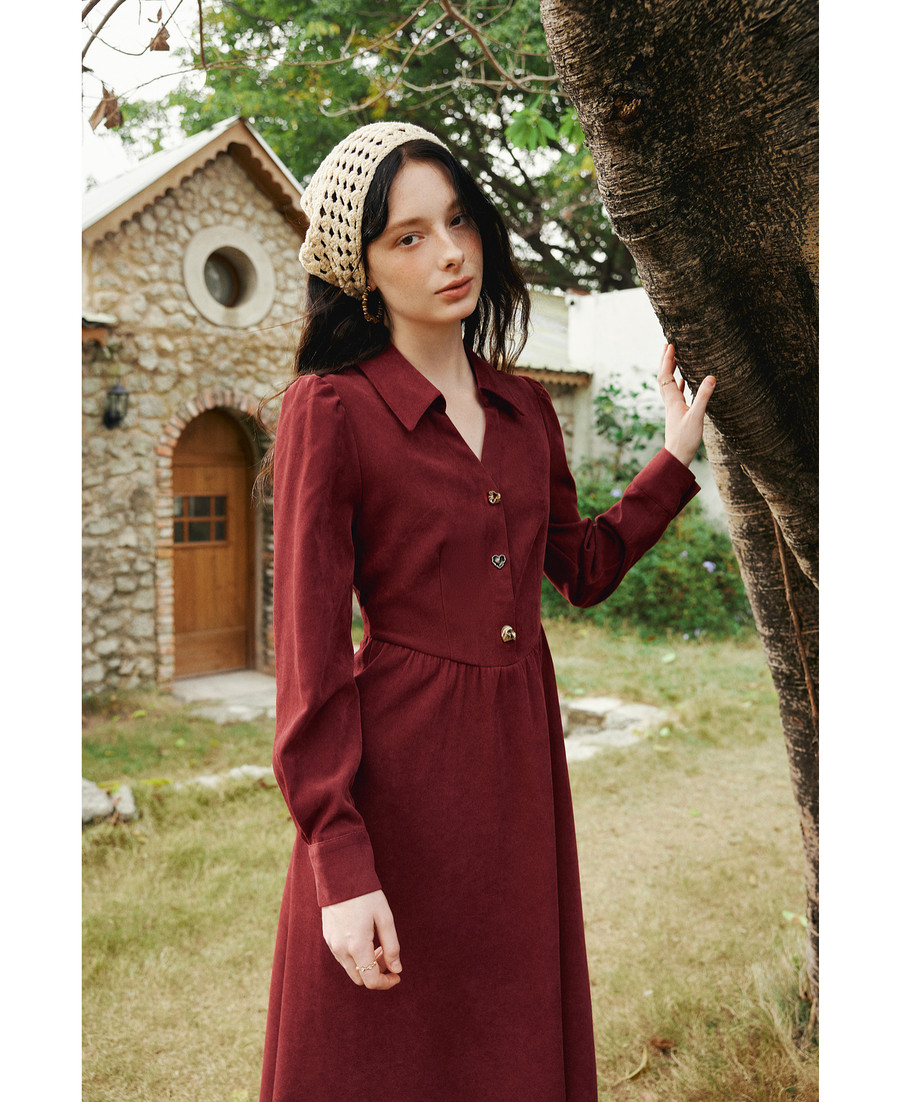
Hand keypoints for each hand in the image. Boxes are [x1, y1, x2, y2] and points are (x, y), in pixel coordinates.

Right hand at [321, 889, 401, 989]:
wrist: (340, 876)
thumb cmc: (367, 895)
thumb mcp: (385, 918)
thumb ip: (392, 946)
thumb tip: (396, 969)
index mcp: (357, 946)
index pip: (371, 980)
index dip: (386, 983)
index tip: (397, 975)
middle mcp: (341, 949)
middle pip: (360, 978)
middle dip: (376, 973)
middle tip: (387, 956)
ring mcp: (332, 944)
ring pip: (350, 969)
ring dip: (365, 964)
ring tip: (377, 944)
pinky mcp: (327, 937)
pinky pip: (342, 957)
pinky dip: (355, 956)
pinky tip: (364, 938)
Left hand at [658, 344, 715, 466]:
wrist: (677, 456)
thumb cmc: (686, 439)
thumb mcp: (697, 416)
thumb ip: (703, 396)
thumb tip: (711, 376)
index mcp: (672, 401)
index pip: (666, 375)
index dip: (667, 360)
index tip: (670, 345)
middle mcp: (670, 402)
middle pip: (664, 377)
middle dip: (666, 361)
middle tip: (668, 346)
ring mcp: (673, 408)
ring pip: (669, 385)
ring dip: (671, 370)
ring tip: (675, 359)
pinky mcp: (677, 414)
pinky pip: (676, 394)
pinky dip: (679, 384)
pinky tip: (684, 382)